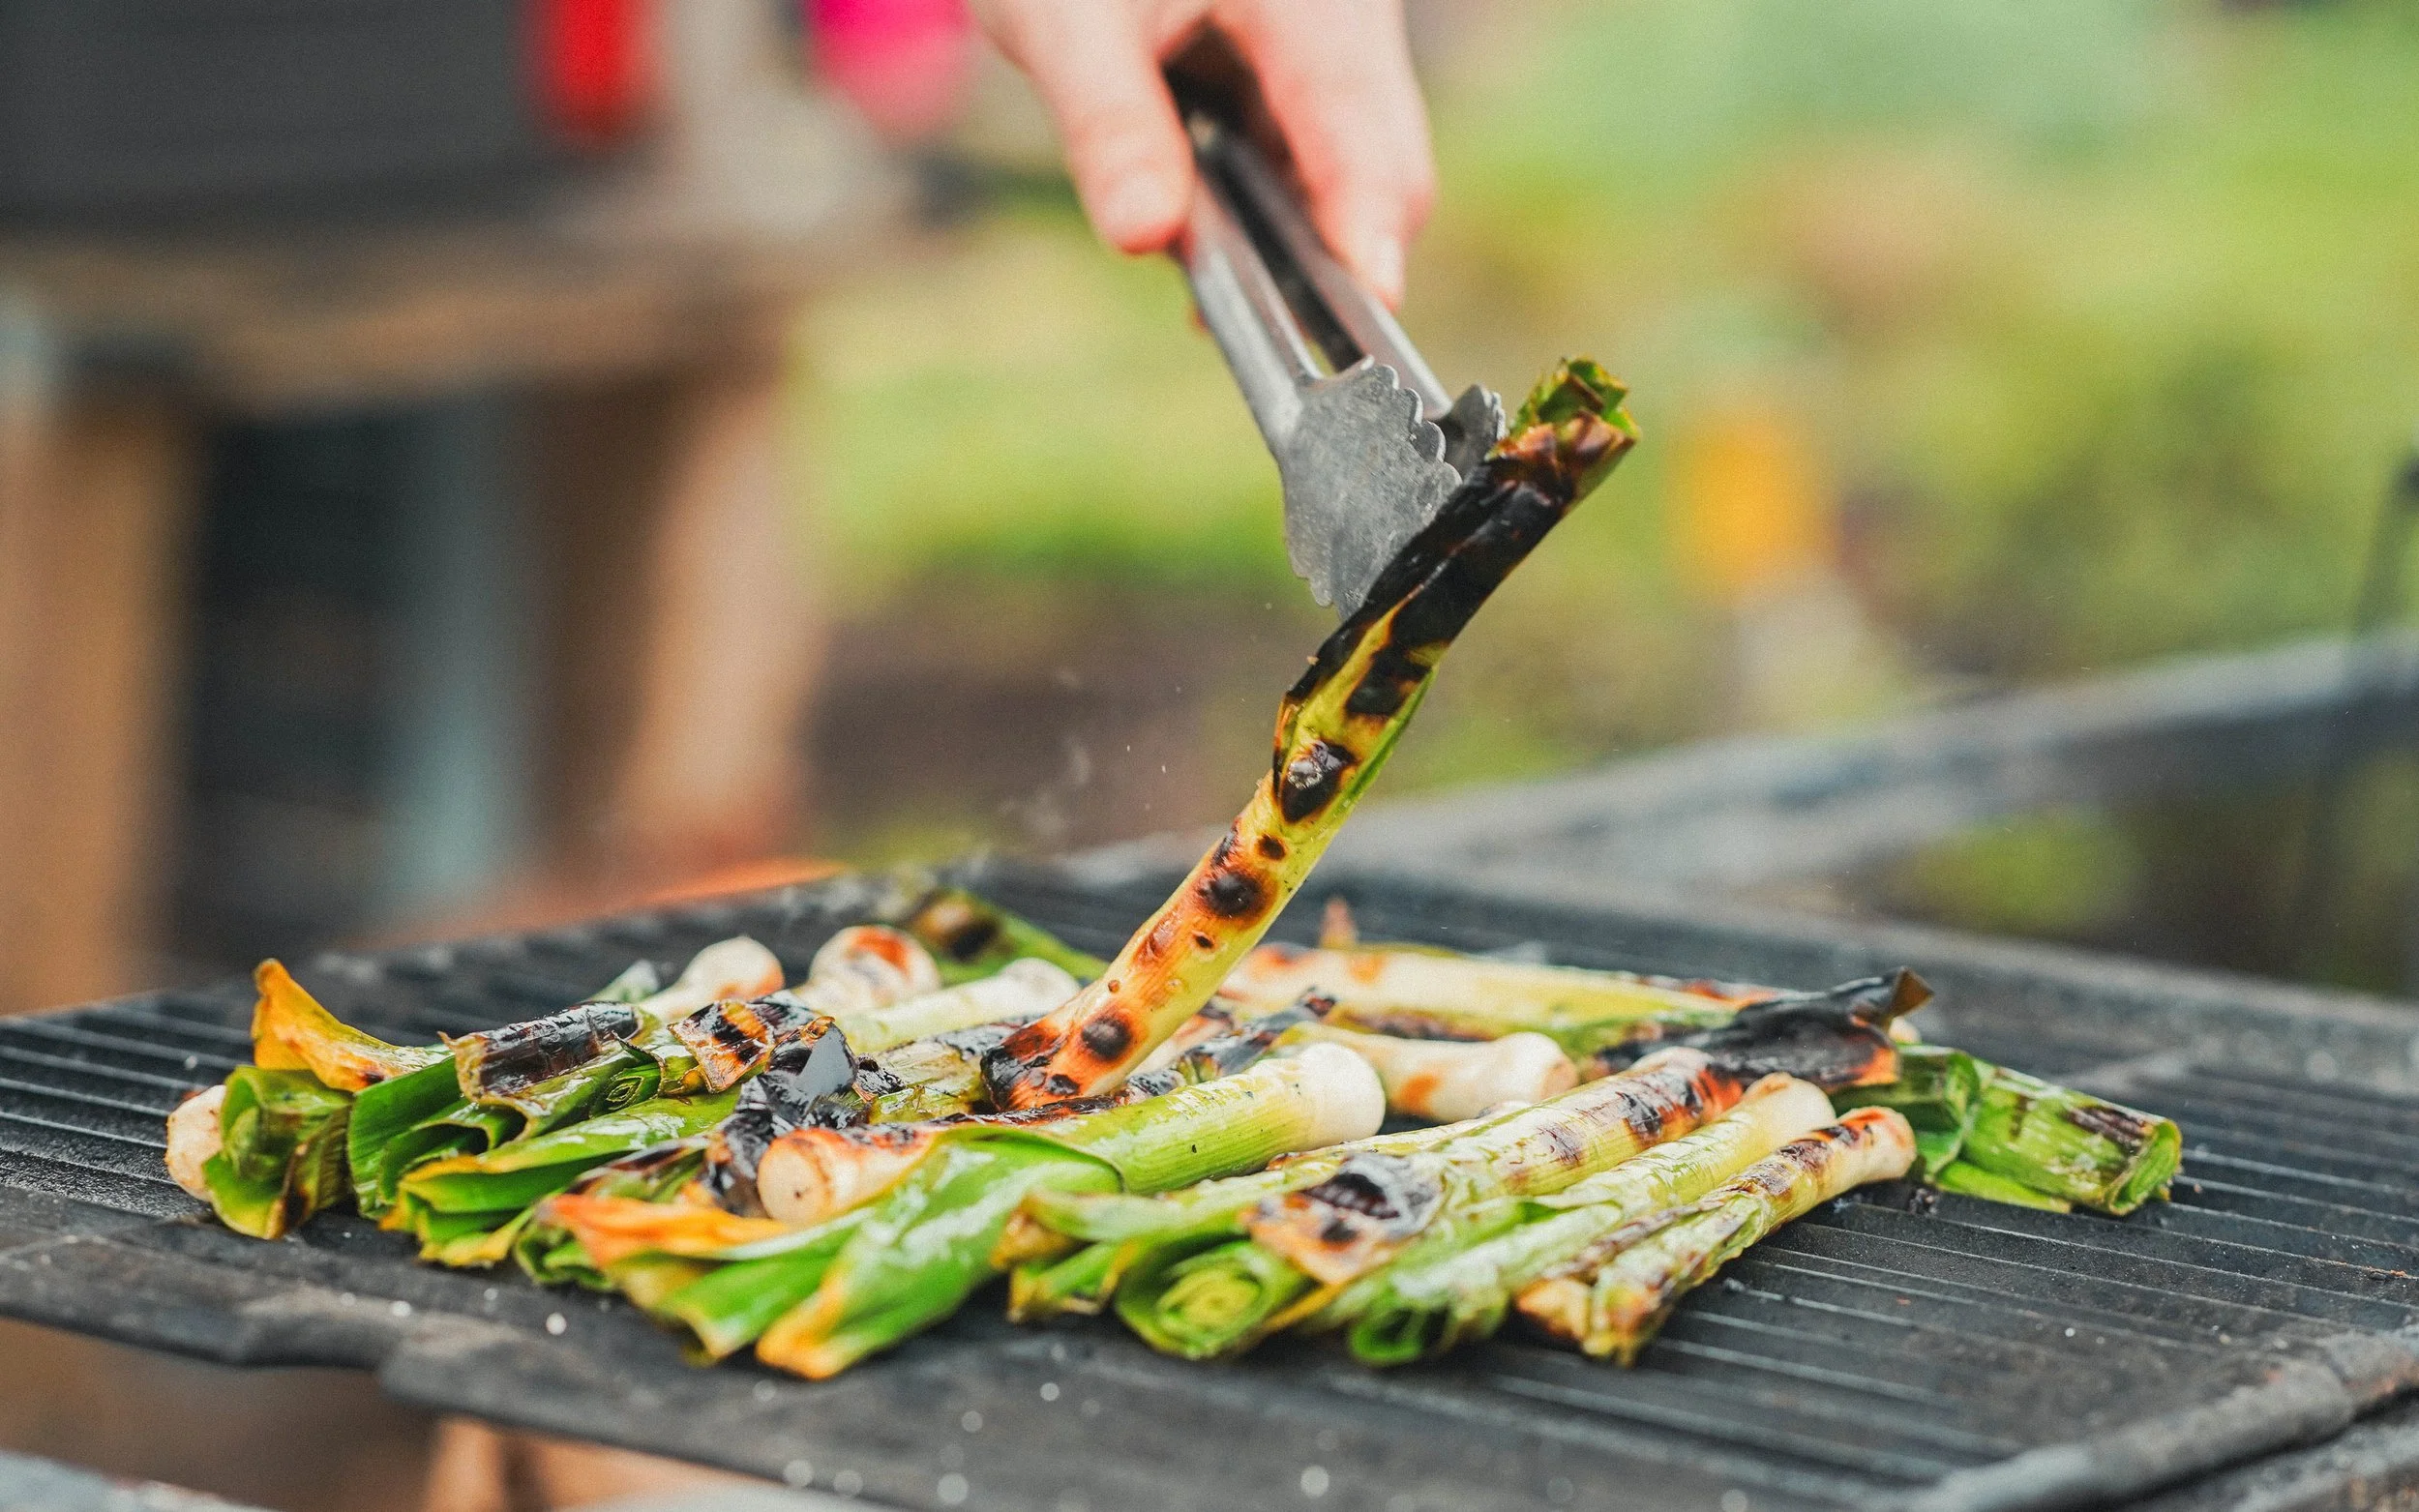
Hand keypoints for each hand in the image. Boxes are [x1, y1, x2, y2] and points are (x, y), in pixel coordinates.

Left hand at [969, 0, 1434, 306]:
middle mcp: (1350, 22)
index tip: (1369, 310)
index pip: (1365, 132)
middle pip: (1380, 168)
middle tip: (1250, 331)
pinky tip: (1199, 236)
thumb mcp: (1064, 18)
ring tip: (1211, 294)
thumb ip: (1108, 124)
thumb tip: (1145, 235)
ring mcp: (1336, 49)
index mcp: (1318, 0)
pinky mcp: (1303, 73)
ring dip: (1288, 239)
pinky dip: (1264, 206)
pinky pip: (1308, 157)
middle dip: (1326, 257)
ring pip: (1346, 171)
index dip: (1367, 229)